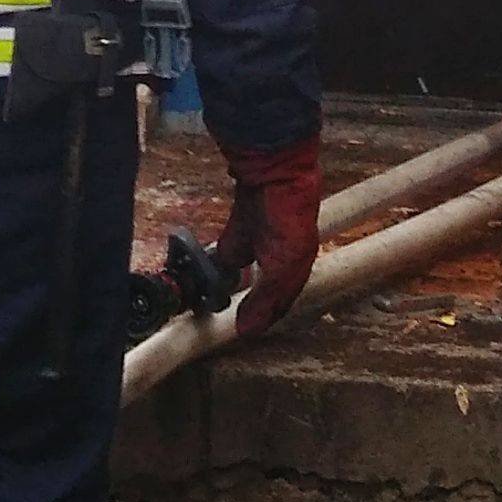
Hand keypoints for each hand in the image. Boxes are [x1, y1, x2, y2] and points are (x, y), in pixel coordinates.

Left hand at [215, 134, 324, 337]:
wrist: (276, 169)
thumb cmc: (289, 214)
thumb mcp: (281, 267)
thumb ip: (264, 298)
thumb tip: (246, 330)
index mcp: (296, 267)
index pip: (278, 303)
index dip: (263, 318)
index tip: (244, 332)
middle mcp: (280, 255)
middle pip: (260, 289)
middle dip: (246, 303)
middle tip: (226, 319)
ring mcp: (260, 237)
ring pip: (241, 270)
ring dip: (227, 284)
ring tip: (210, 300)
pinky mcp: (242, 221)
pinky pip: (228, 249)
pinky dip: (216, 262)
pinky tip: (204, 270)